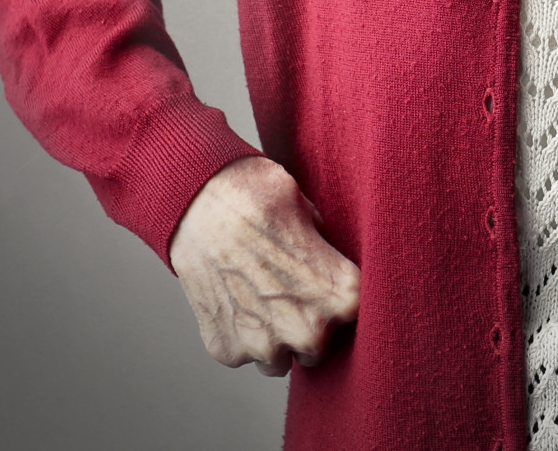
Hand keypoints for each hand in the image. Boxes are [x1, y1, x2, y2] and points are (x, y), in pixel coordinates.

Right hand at [168, 156, 360, 375]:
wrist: (197, 203)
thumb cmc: (260, 198)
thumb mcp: (314, 214)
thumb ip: (329, 254)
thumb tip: (333, 268)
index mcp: (342, 297)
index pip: (361, 317)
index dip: (342, 301)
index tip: (328, 287)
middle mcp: (308, 331)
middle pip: (319, 348)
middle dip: (308, 327)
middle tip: (290, 293)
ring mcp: (264, 346)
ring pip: (279, 359)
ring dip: (273, 338)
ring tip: (259, 296)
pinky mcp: (227, 351)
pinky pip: (242, 353)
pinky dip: (238, 333)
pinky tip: (232, 296)